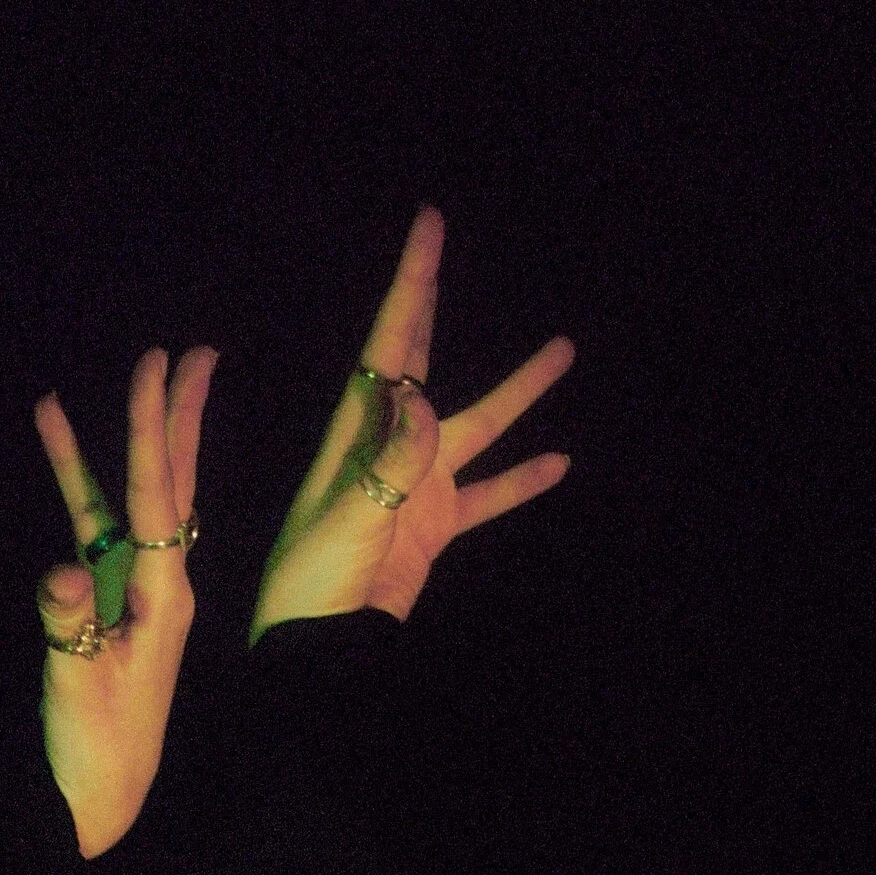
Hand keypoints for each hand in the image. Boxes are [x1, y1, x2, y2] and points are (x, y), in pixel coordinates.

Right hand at [34, 345, 217, 858]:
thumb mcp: (77, 685)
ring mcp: (136, 589)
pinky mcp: (112, 601)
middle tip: (189, 352)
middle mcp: (161, 582)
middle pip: (171, 481)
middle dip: (177, 416)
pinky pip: (97, 526)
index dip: (154, 429)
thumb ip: (70, 627)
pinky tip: (59, 439)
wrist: (106, 795)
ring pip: (135, 495)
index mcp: (165, 596)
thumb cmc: (97, 748)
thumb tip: (64, 571)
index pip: (160, 496)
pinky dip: (80, 481)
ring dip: (130, 437)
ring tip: (133, 371)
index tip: (161, 370)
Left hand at [249, 207, 573, 644]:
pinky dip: (521, 481)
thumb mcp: (348, 519)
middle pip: (418, 360)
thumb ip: (391, 462)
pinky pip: (486, 497)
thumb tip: (422, 397)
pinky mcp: (433, 530)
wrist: (316, 647)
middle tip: (437, 239)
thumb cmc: (312, 584)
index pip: (388, 346)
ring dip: (517, 393)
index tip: (426, 227)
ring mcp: (414, 488)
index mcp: (356, 437)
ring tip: (562, 350)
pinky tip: (558, 462)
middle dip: (430, 300)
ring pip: (475, 427)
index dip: (410, 285)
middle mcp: (387, 450)